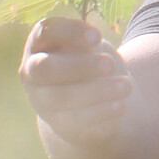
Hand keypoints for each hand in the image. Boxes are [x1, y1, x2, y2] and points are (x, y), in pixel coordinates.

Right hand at [19, 15, 131, 149]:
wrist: (90, 99)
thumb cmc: (88, 61)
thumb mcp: (88, 46)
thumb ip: (86, 43)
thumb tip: (91, 47)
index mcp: (38, 45)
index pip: (45, 31)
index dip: (69, 32)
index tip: (98, 36)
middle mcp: (33, 75)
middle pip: (46, 69)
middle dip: (79, 66)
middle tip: (110, 64)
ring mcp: (43, 103)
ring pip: (62, 98)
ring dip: (96, 91)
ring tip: (126, 86)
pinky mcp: (60, 127)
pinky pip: (76, 123)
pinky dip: (100, 113)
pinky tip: (120, 106)